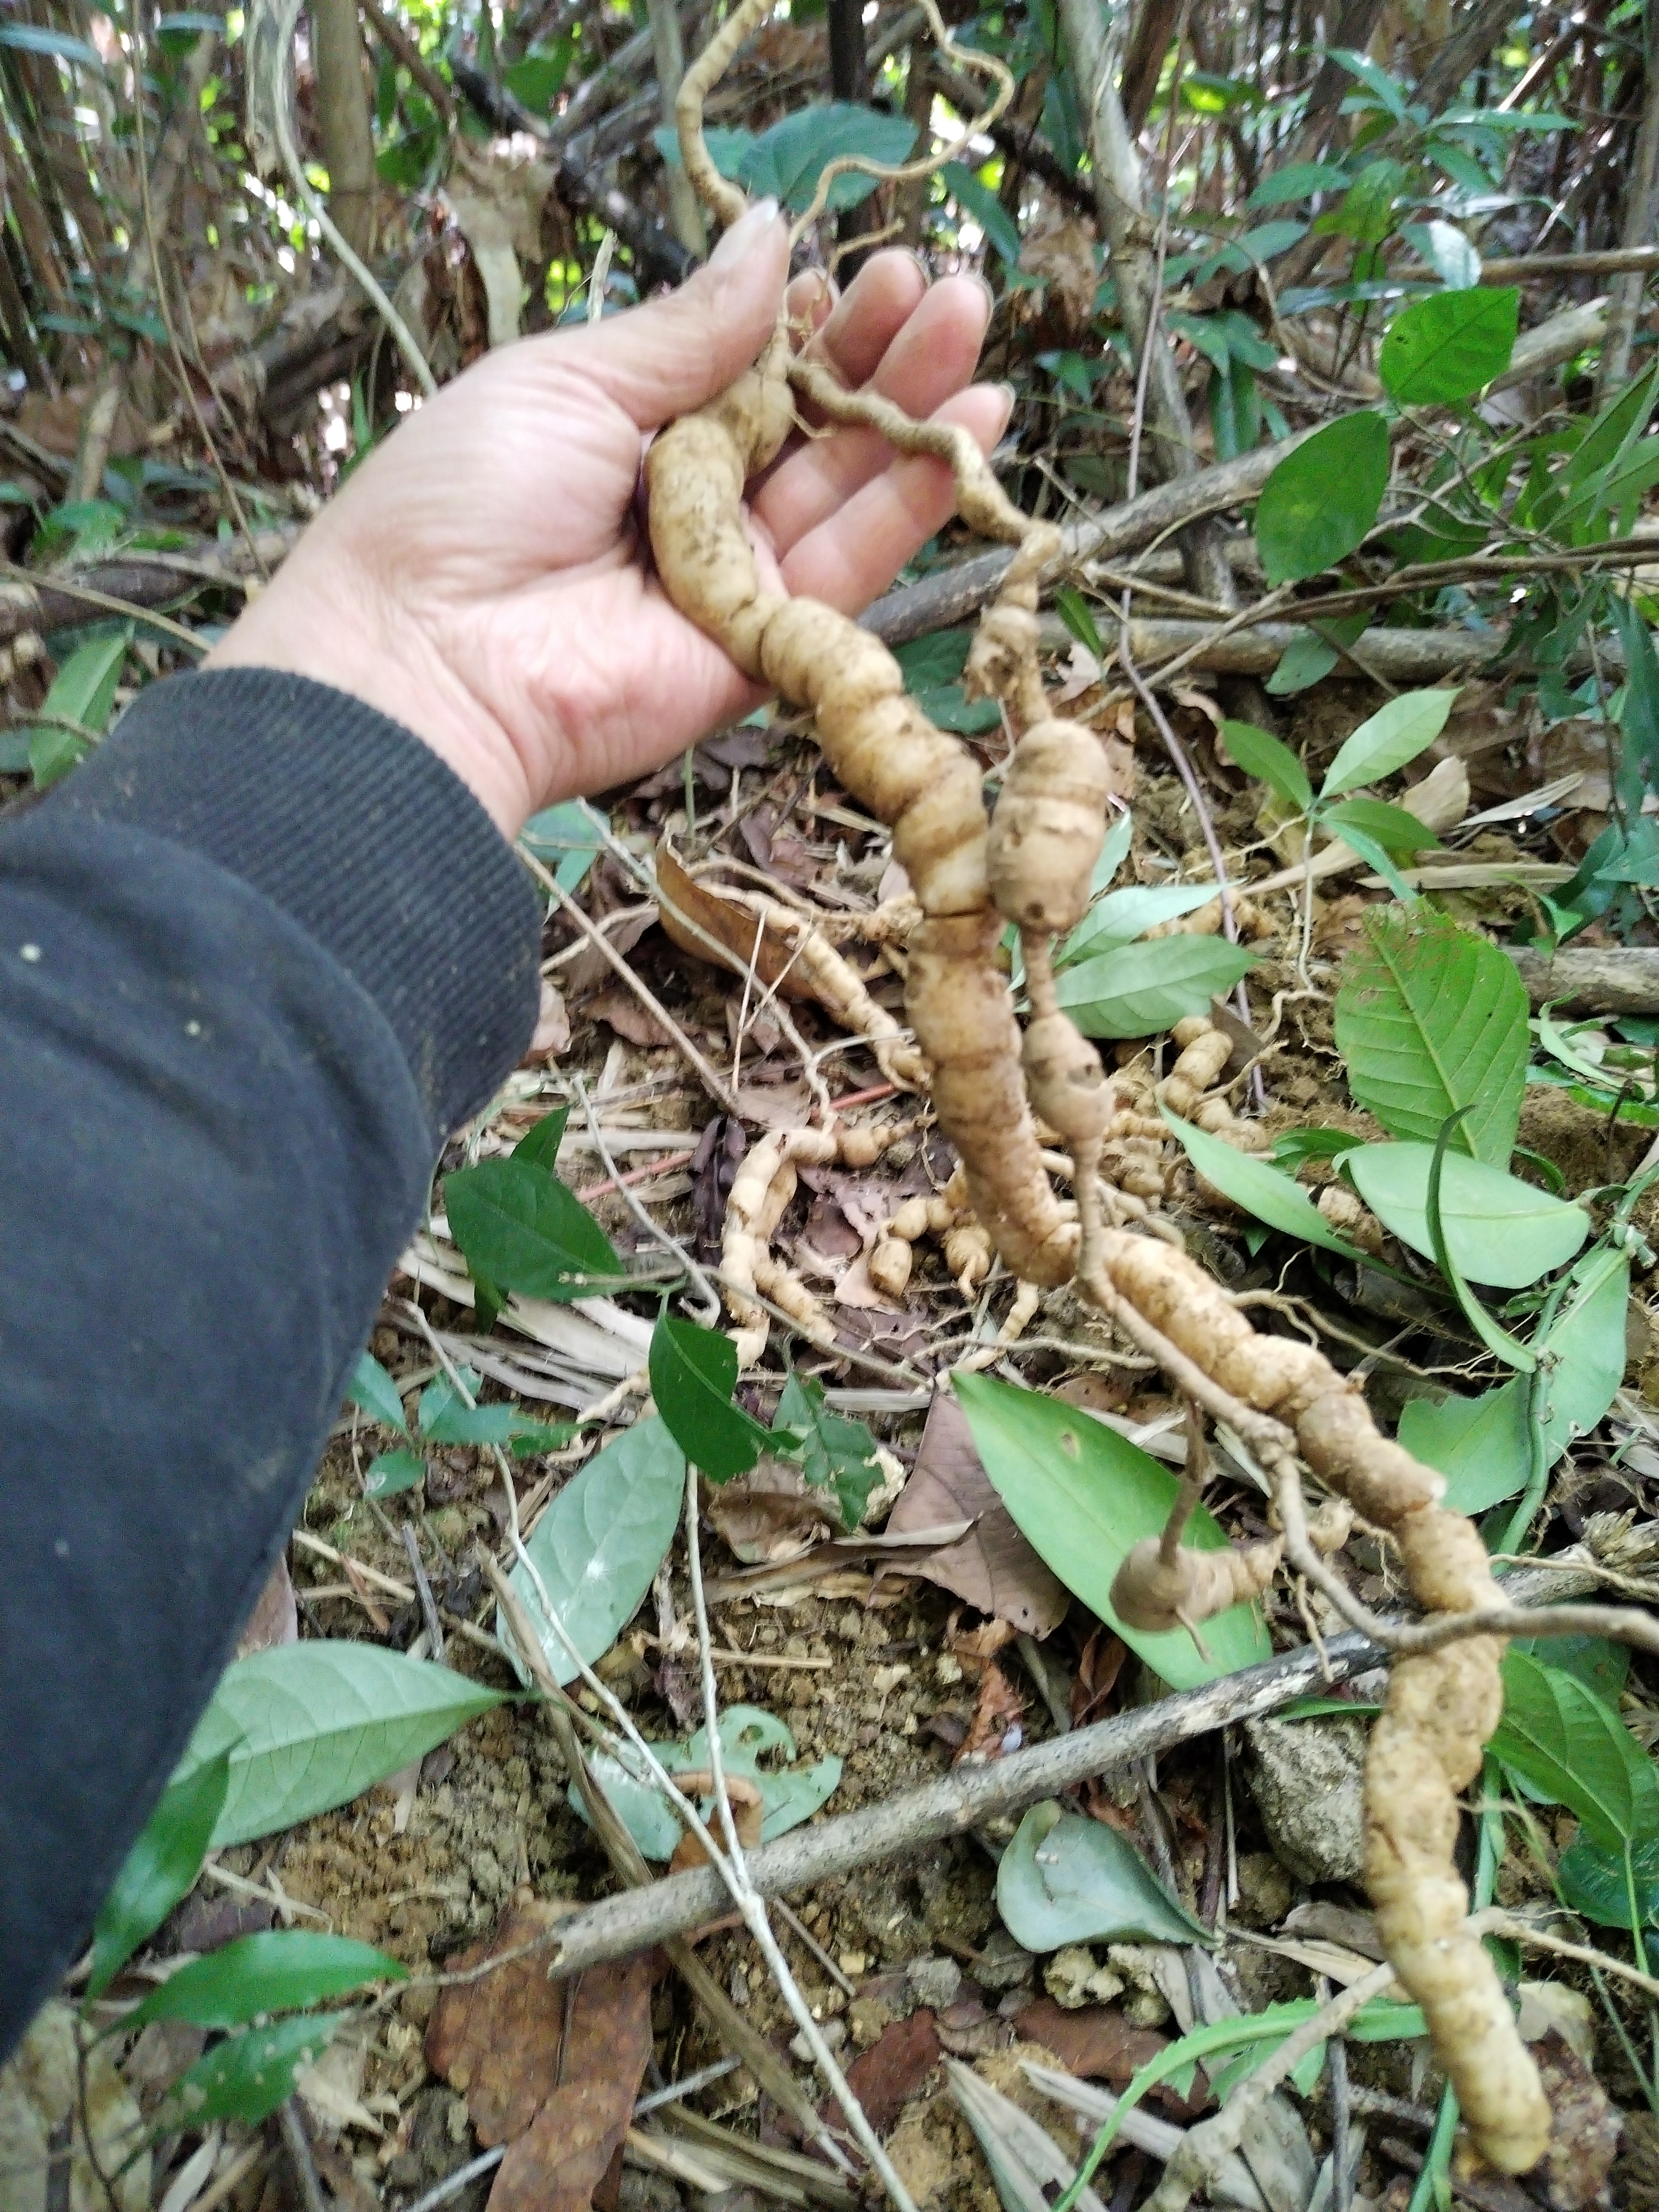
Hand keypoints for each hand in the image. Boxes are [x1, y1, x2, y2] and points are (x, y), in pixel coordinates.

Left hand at [206, 200, 1009, 838]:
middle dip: (878, 355)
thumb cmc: (463, 504)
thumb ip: (687, 326)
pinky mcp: (762, 647)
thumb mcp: (570, 380)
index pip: (746, 369)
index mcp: (628, 431)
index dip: (809, 321)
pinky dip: (908, 508)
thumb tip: (767, 237)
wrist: (428, 659)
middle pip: (807, 425)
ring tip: (973, 333)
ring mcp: (729, 577)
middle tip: (945, 288)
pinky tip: (963, 440)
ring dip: (913, 413)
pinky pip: (848, 572)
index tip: (864, 268)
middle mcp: (687, 504)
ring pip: (843, 489)